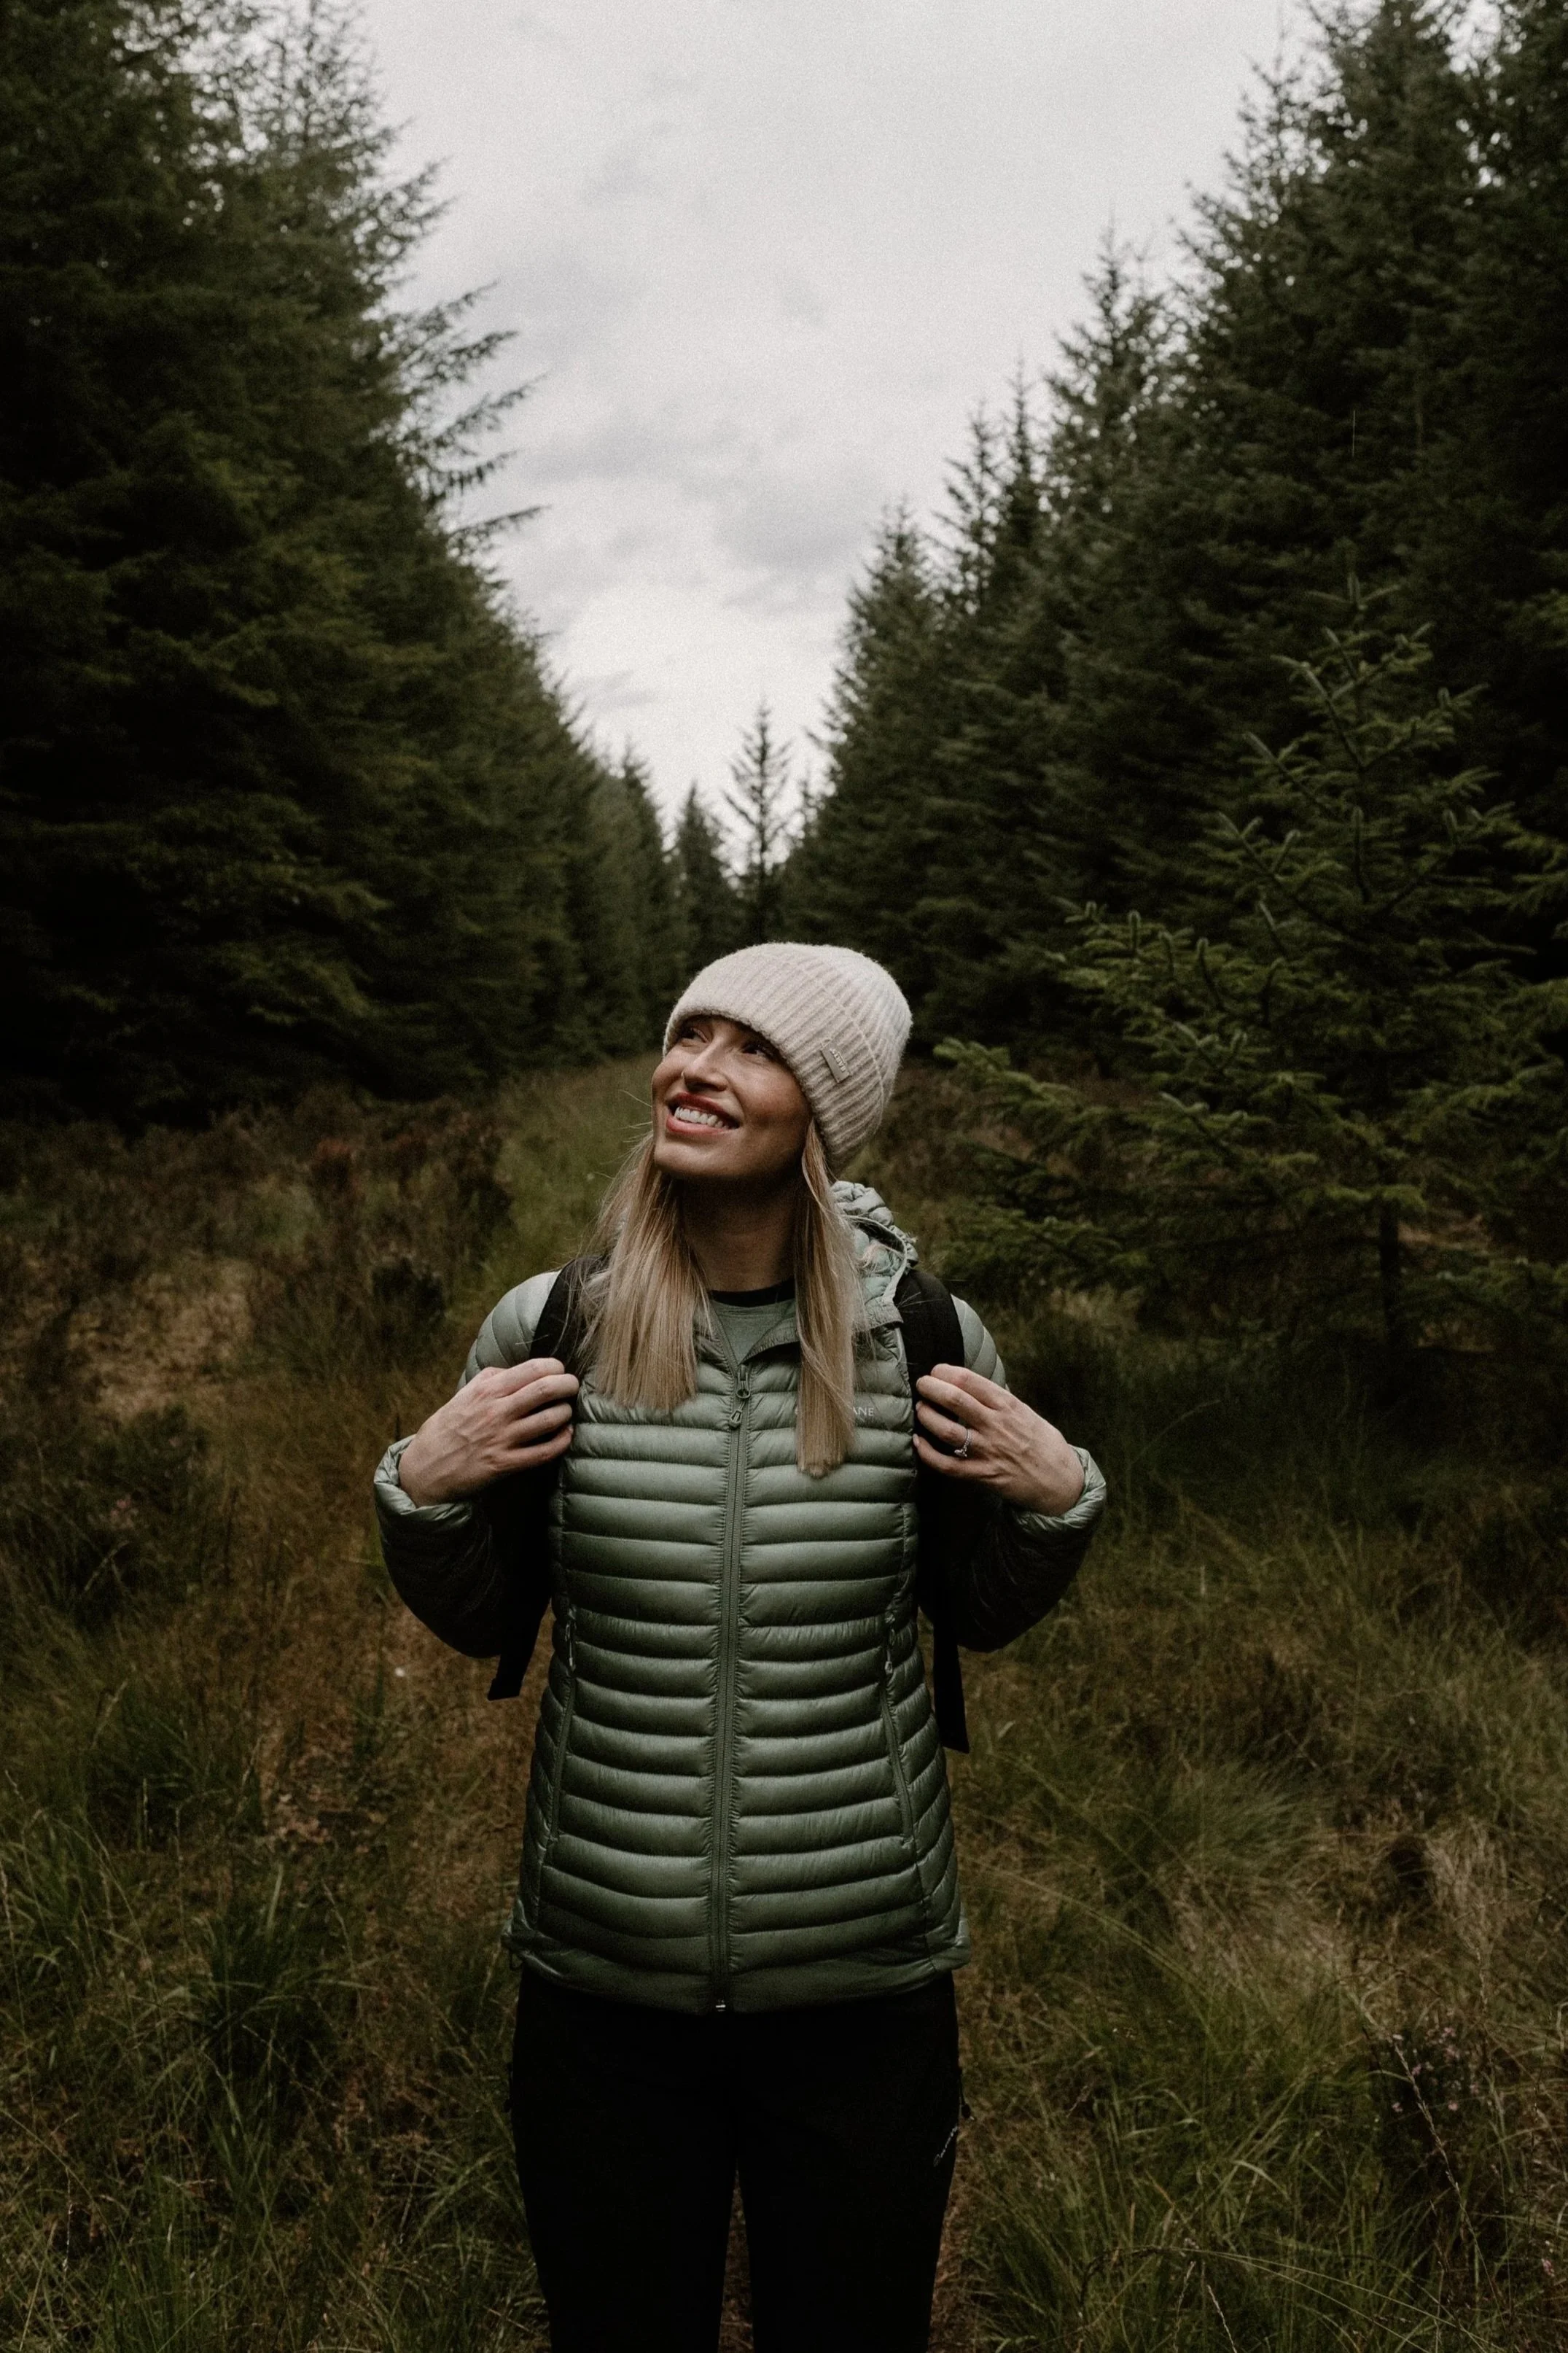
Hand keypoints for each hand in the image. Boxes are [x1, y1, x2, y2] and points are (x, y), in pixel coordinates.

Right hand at [397, 1358, 578, 1505]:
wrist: (425, 1468)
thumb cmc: (445, 1429)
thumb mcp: (463, 1395)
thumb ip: (489, 1379)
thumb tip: (515, 1369)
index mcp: (486, 1391)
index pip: (532, 1369)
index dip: (554, 1367)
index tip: (559, 1371)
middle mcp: (496, 1412)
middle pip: (546, 1390)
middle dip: (568, 1385)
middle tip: (573, 1386)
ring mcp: (502, 1439)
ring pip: (550, 1420)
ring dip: (566, 1412)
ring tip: (567, 1411)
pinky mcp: (505, 1464)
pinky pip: (544, 1452)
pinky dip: (562, 1441)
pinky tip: (566, 1435)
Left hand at [914, 1364, 1084, 1515]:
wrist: (1060, 1481)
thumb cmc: (1042, 1443)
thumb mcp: (1026, 1412)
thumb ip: (1001, 1399)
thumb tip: (977, 1384)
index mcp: (1008, 1405)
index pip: (970, 1380)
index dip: (945, 1372)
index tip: (936, 1371)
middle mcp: (996, 1425)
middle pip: (955, 1400)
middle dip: (931, 1388)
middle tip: (922, 1385)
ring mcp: (988, 1451)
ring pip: (947, 1430)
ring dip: (927, 1416)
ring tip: (921, 1409)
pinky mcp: (983, 1475)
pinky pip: (948, 1465)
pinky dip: (928, 1453)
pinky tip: (918, 1442)